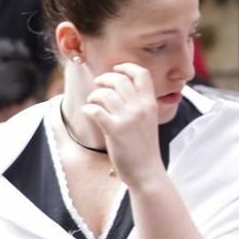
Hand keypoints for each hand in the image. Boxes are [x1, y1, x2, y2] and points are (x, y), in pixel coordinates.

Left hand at [82, 63, 164, 187]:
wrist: (147, 172)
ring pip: (105, 93)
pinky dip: (88, 109)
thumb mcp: (148, 122)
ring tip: (92, 101)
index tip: (116, 68)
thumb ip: (139, 106)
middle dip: (104, 78)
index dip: (126, 67)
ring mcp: (128, 118)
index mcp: (150, 104)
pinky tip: (88, 113)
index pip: (141, 74)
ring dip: (94, 95)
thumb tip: (121, 91)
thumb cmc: (144, 148)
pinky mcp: (114, 130)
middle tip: (98, 85)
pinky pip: (95, 110)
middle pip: (119, 80)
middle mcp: (140, 108)